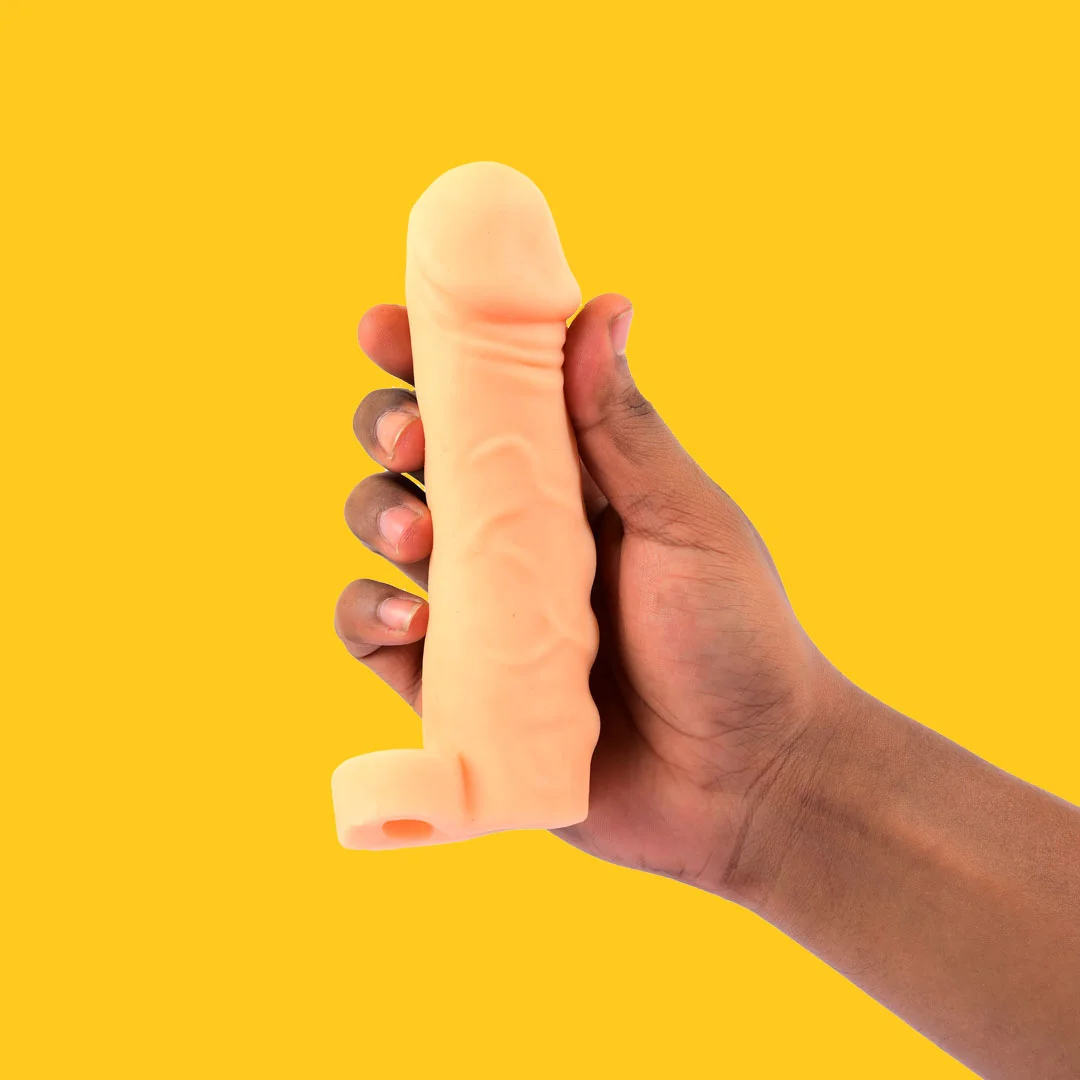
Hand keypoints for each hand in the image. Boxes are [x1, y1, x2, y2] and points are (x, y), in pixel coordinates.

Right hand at [336, 293, 840, 901]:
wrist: (747, 780)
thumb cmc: (735, 640)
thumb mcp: (687, 522)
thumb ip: (628, 427)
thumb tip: (600, 305)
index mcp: (567, 484)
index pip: (481, 404)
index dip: (424, 360)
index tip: (385, 327)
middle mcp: (512, 538)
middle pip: (415, 461)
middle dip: (388, 429)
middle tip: (408, 435)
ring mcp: (478, 612)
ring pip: (384, 538)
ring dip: (376, 514)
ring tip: (418, 532)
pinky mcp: (453, 689)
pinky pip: (376, 640)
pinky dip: (369, 617)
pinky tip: (412, 619)